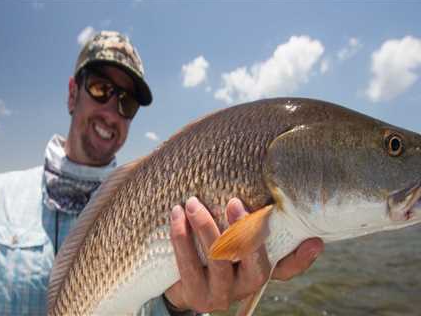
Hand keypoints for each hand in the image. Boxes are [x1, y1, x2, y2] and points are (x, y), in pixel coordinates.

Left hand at [164, 197, 323, 311]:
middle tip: (234, 202)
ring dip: (205, 228)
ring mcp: (221, 294)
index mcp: (260, 270)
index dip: (302, 258)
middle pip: (253, 263)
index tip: (314, 241)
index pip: (287, 268)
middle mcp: (246, 286)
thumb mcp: (233, 241)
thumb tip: (271, 195)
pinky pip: (188, 264)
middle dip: (245, 231)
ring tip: (192, 203)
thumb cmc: (213, 250)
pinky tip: (177, 215)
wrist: (181, 283)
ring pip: (219, 261)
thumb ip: (250, 225)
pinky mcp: (196, 295)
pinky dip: (181, 236)